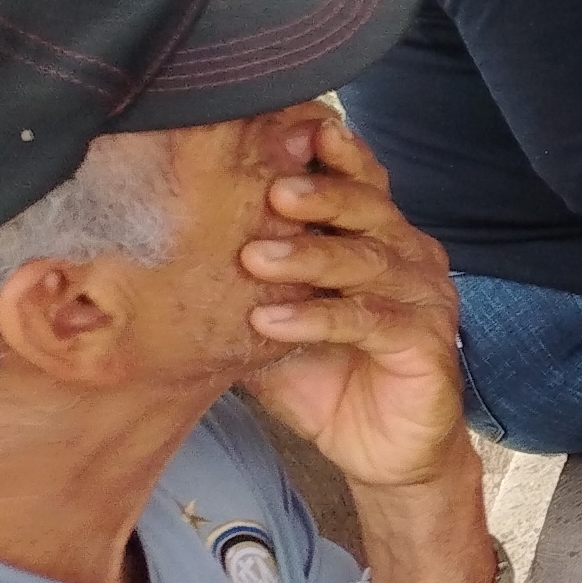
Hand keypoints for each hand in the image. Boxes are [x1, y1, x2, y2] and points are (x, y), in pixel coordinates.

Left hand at [238, 113, 472, 507]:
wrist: (383, 452)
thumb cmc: (329, 379)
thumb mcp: (274, 323)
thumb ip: (244, 285)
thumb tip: (156, 251)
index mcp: (376, 238)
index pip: (359, 182)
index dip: (330, 155)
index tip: (288, 130)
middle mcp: (407, 256)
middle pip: (370, 207)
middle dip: (321, 194)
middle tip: (272, 189)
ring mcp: (423, 297)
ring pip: (369, 259)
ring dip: (311, 255)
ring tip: (256, 258)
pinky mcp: (426, 342)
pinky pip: (371, 320)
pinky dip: (320, 318)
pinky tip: (272, 321)